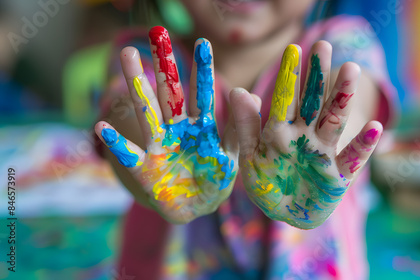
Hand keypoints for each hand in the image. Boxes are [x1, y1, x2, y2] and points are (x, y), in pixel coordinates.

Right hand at [95, 27, 237, 223]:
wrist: (197, 209)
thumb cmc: (215, 179)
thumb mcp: (232, 156)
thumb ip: (238, 129)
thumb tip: (252, 95)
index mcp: (202, 128)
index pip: (203, 95)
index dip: (203, 71)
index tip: (202, 44)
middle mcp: (178, 130)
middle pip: (169, 95)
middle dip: (163, 66)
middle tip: (156, 34)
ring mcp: (159, 146)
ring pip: (147, 113)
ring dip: (137, 86)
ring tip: (127, 57)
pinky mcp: (145, 169)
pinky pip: (129, 155)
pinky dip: (116, 143)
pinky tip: (101, 126)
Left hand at [230, 41, 382, 228]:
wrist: (286, 214)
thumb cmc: (267, 182)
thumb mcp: (250, 155)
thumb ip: (245, 125)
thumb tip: (237, 90)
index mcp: (281, 130)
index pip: (286, 99)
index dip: (289, 76)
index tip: (293, 48)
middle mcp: (305, 135)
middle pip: (313, 101)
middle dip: (317, 75)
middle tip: (322, 45)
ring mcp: (324, 153)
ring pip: (334, 121)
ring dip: (342, 97)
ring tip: (350, 70)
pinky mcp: (340, 175)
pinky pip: (353, 158)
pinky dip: (363, 145)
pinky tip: (374, 128)